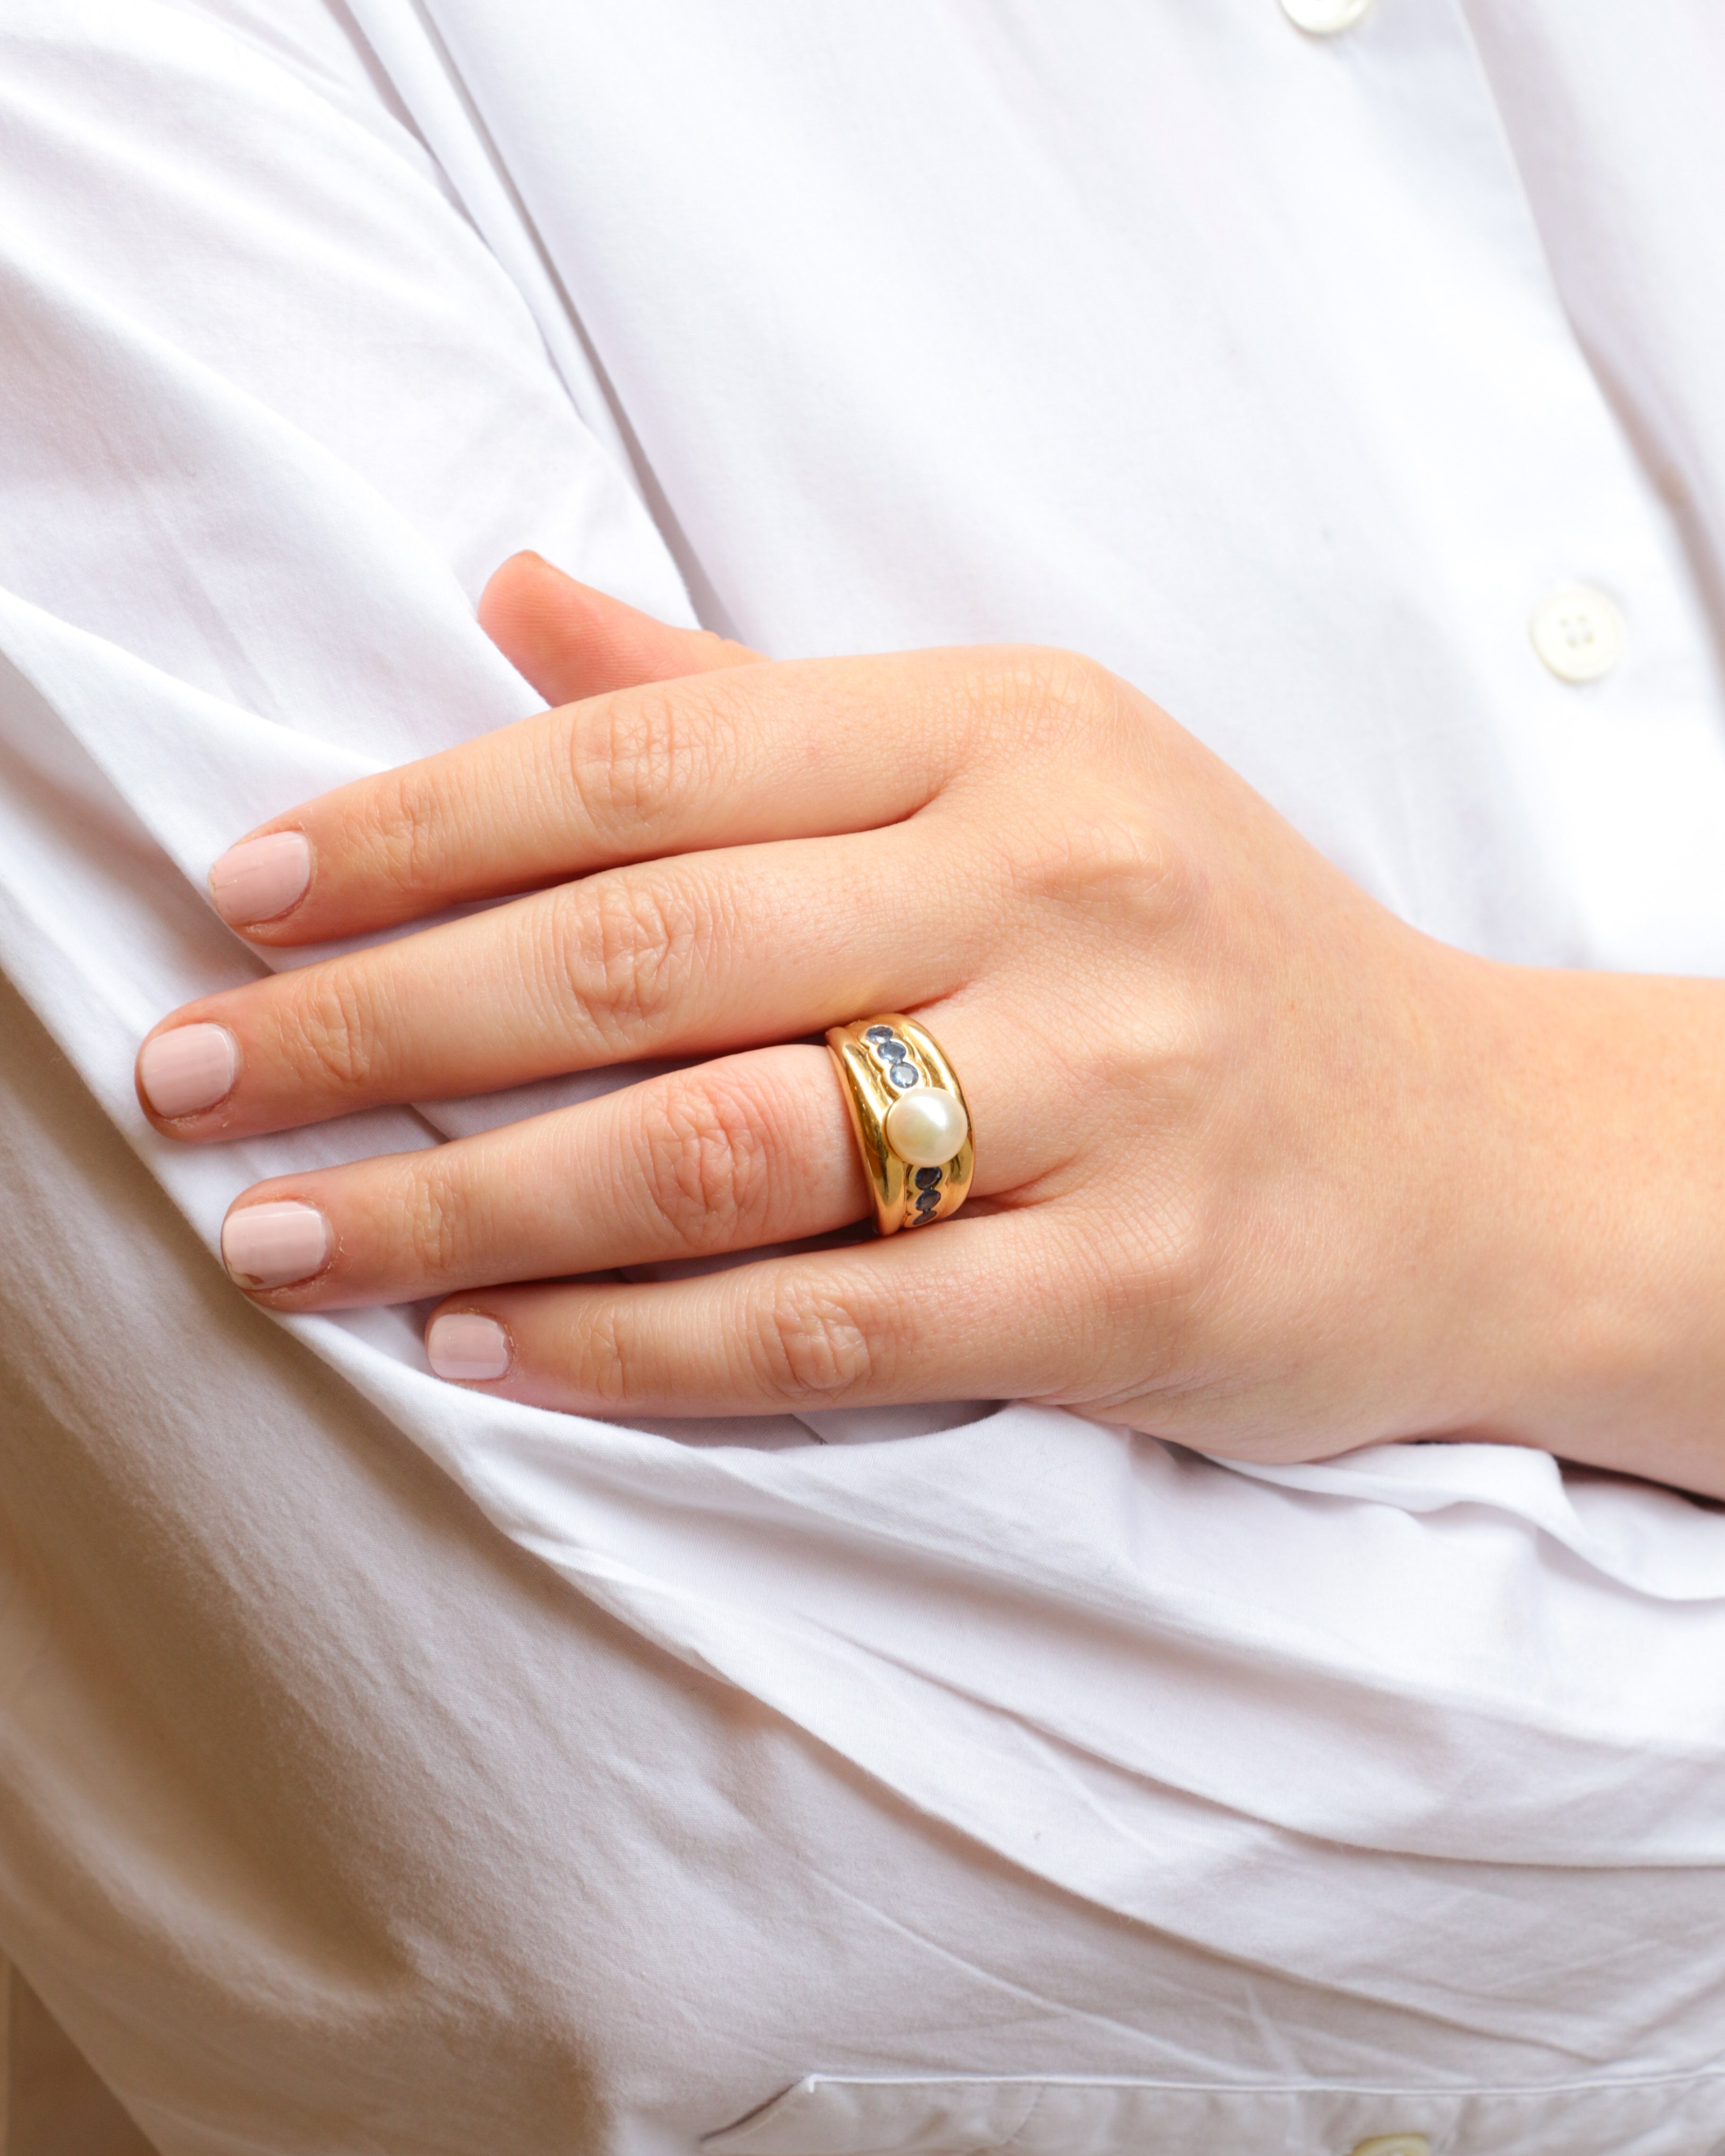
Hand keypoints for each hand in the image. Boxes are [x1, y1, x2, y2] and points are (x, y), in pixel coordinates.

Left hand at [137, 555, 1724, 1485]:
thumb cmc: (1207, 951)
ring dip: (458, 1199)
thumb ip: (756, 709)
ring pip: (709, 1150)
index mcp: (1008, 732)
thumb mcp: (1020, 779)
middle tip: (192, 1075)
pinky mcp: (1136, 1283)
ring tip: (280, 1235)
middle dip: (377, 1024)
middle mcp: (1058, 885)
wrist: (1481, 1154)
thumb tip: (512, 602)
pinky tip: (476, 1345)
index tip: (247, 895)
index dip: (415, 826)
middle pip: (640, 953)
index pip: (646, 765)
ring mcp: (1109, 1090)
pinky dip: (627, 1345)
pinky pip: (826, 1323)